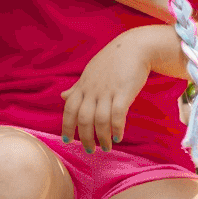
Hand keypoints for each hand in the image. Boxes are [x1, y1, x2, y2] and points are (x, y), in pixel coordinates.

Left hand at [61, 32, 153, 151]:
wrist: (134, 47)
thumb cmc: (112, 61)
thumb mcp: (90, 73)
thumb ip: (77, 87)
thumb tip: (63, 96)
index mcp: (83, 86)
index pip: (69, 109)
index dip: (67, 126)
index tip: (67, 141)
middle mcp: (92, 89)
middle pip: (83, 118)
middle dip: (85, 137)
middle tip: (90, 150)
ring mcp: (108, 91)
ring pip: (100, 119)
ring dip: (102, 137)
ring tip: (106, 148)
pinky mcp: (124, 92)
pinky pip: (117, 114)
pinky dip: (116, 128)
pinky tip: (118, 137)